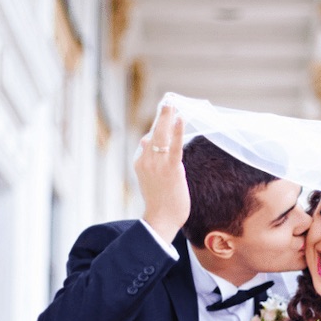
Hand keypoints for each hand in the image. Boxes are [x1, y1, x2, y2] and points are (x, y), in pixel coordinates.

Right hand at [135, 104, 188, 241]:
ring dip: (167, 117)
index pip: (149, 140)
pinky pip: (174, 146)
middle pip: (153, 133)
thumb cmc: (160, 202)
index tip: (167, 114)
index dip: (159, 127)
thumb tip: (146, 142)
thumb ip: (150, 161)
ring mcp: (157, 164)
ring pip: (162, 135)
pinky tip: (181, 118)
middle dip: (161, 115)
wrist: (161, 220)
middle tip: (168, 100)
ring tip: (172, 102)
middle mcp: (146, 160)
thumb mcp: (150, 179)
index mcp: (140, 162)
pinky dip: (177, 131)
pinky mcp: (171, 169)